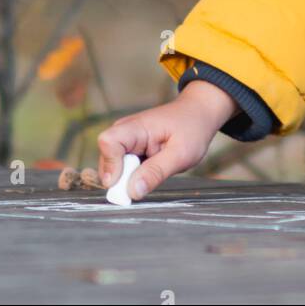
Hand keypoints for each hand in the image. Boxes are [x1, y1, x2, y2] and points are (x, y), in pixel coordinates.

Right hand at [97, 82, 236, 199]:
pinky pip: (122, 166)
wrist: (198, 114)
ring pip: (112, 165)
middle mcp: (125, 130)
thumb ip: (156, 172)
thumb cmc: (191, 129)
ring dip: (128, 177)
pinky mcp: (129, 147)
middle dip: (121, 178)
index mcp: (136, 127)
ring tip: (154, 170)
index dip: (111, 165)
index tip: (127, 184)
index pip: (108, 142)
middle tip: (146, 182)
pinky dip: (133, 175)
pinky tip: (150, 170)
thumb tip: (132, 192)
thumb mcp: (180, 155)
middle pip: (106, 158)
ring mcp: (126, 138)